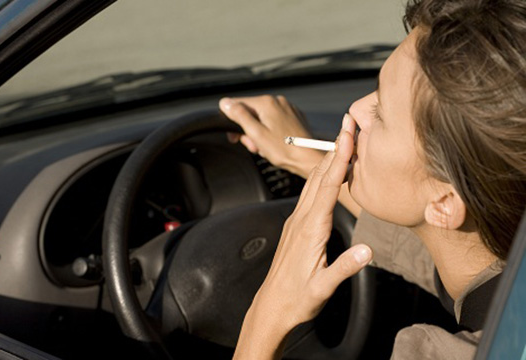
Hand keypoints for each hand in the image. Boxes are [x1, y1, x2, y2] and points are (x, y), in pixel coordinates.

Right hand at [219, 95, 324, 177]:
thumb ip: (239, 116)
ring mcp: (287, 109)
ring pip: (262, 119)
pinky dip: (270, 133)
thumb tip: (225, 103)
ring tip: (265, 148)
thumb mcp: (256, 134)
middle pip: (251, 113)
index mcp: (267, 102)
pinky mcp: (293, 118)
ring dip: (259, 134)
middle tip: (254, 146)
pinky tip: (274, 145)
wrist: (309, 158)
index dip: (232, 121)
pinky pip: (274, 122)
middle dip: (248, 131)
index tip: (233, 136)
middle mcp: (278, 101)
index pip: (238, 104)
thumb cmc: (284, 149)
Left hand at [233, 122, 372, 359]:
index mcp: (310, 229)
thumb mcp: (322, 288)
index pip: (327, 186)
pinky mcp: (296, 226)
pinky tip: (329, 173)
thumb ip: (344, 268)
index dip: (340, 159)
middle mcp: (301, 219)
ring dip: (328, 160)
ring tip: (343, 141)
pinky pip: (309, 193)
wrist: (273, 306)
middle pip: (319, 176)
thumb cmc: (298, 299)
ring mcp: (296, 221)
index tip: (349, 136)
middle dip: (335, 149)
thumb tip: (368, 251)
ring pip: (312, 182)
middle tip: (349, 124)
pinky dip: (322, 176)